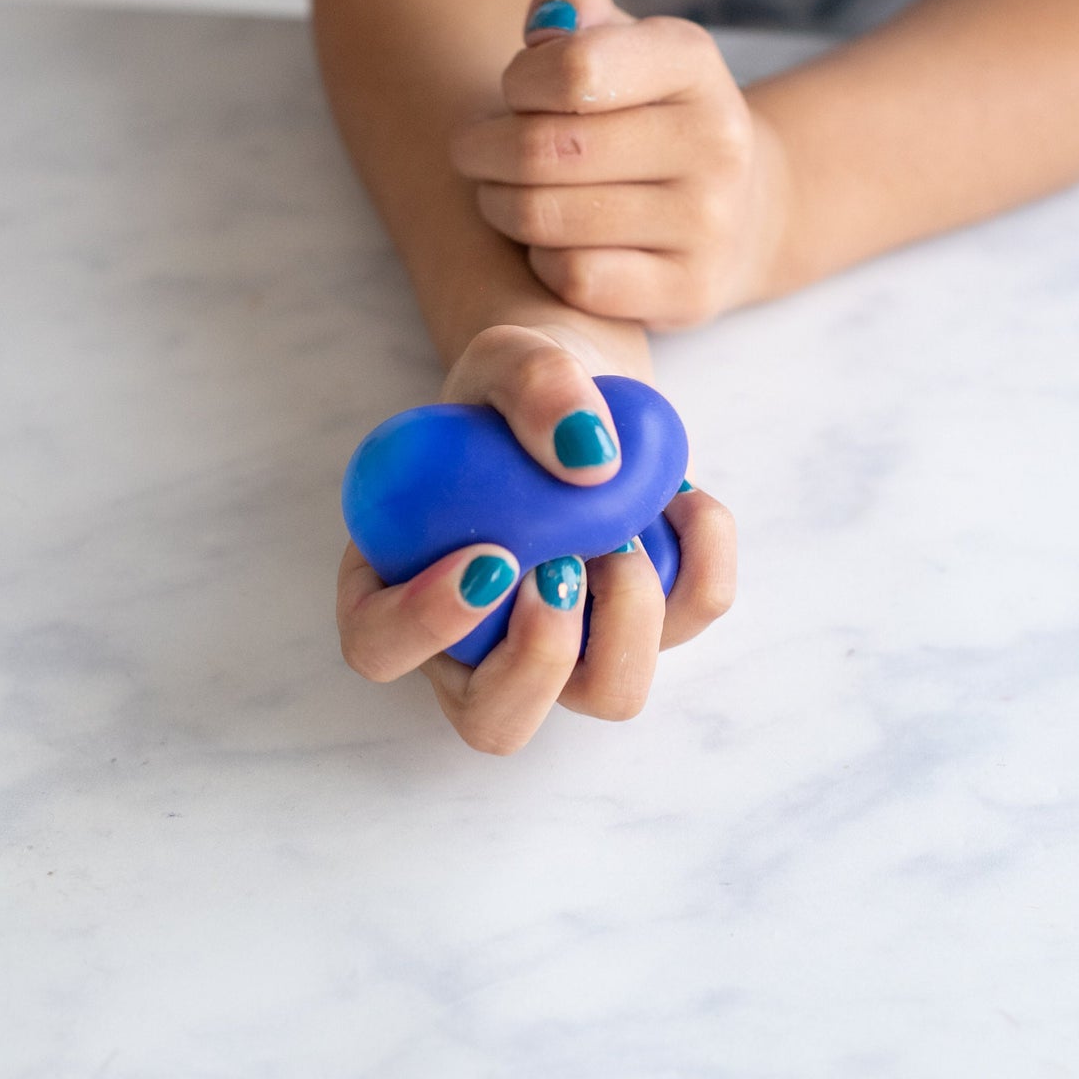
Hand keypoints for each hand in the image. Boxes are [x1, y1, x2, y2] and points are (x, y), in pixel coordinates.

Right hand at [336, 323, 735, 753]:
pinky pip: (690, 622)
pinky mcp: (647, 624)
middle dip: (540, 661)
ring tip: (622, 528)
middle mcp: (481, 641)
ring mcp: (572, 646)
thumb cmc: (513, 389)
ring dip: (630, 619)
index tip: (489, 554)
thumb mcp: (508, 355)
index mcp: (400, 584)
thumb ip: (531, 384)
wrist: (580, 394)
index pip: (377, 648)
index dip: (423, 625)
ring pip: (608, 695)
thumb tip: (592, 460)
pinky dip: (702, 559)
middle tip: (563, 566)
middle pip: (494, 722)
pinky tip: (683, 494)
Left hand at [449, 0, 788, 329]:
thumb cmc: (648, 117)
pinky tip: (547, 243)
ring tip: (497, 194)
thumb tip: (553, 7)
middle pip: (544, 148)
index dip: (518, 82)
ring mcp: (708, 221)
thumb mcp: (625, 48)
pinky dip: (541, 261)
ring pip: (548, 217)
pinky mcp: (690, 290)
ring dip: (498, 205)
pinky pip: (575, 277)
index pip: (572, 68)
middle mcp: (714, 140)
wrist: (740, 213)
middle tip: (472, 151)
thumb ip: (577, 11)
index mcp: (693, 62)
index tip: (514, 93)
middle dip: (483, 150)